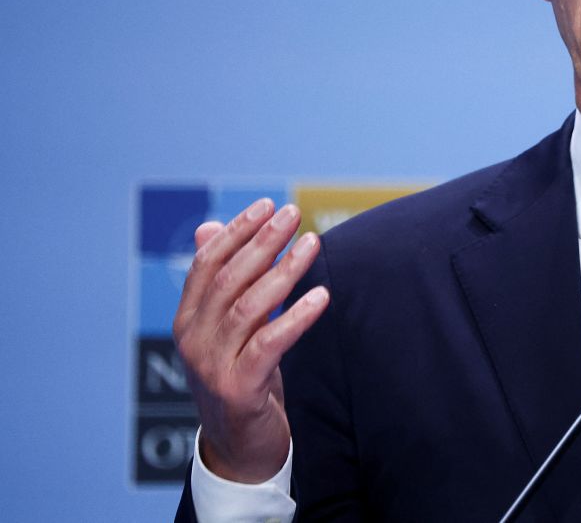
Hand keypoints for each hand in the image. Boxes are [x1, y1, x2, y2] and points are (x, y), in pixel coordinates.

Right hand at [172, 198, 329, 482]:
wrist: (240, 448)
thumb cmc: (241, 377)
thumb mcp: (230, 327)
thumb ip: (225, 281)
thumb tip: (209, 227)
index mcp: (188, 319)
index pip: (207, 264)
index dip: (237, 232)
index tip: (268, 205)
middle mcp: (193, 339)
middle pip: (228, 279)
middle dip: (262, 242)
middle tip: (293, 213)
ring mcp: (212, 366)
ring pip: (248, 307)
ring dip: (283, 271)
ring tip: (312, 243)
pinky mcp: (238, 389)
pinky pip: (269, 344)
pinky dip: (296, 317)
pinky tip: (321, 295)